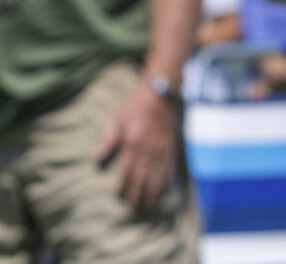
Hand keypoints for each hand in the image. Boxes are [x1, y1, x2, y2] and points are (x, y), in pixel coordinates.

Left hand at [95, 76, 180, 214]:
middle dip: (139, 195)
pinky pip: (170, 168)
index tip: (119, 198)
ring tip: (148, 206)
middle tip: (134, 209)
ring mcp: (163, 149)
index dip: (124, 187)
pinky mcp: (171, 147)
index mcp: (134, 143)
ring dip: (153, 193)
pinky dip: (166, 182)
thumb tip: (97, 159)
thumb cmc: (135, 106)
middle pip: (144, 178)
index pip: (128, 171)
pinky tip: (163, 191)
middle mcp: (150, 148)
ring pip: (158, 176)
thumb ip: (108, 139)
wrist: (161, 94)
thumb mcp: (117, 119)